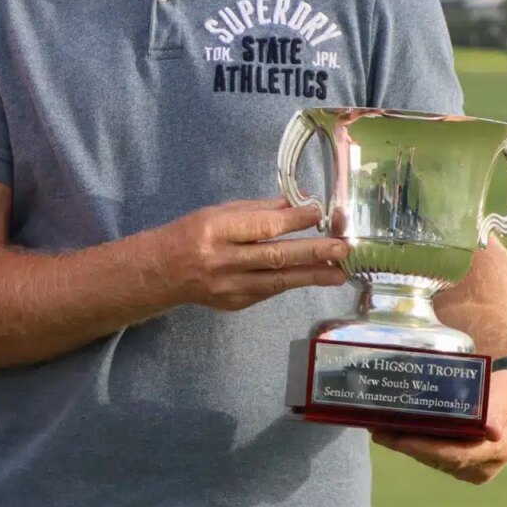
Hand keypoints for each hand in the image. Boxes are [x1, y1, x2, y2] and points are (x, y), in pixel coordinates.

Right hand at [159, 198, 348, 310]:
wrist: (163, 271)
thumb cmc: (192, 233)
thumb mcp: (219, 212)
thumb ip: (259, 210)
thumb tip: (299, 203)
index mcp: (216, 230)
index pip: (261, 226)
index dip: (293, 220)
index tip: (319, 213)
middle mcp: (223, 260)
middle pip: (275, 256)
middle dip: (313, 252)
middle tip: (342, 248)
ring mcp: (230, 286)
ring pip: (279, 280)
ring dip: (313, 275)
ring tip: (340, 272)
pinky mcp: (236, 303)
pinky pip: (270, 290)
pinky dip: (292, 282)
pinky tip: (313, 277)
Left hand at [371, 368, 506, 483]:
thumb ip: (498, 407)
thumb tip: (492, 431)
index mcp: (497, 449)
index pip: (454, 454)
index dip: (424, 448)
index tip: (398, 438)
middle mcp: (482, 465)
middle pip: (435, 458)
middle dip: (404, 445)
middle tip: (376, 427)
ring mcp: (470, 467)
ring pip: (430, 458)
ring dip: (403, 444)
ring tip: (377, 425)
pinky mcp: (459, 463)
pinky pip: (431, 455)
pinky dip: (411, 443)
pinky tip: (391, 429)